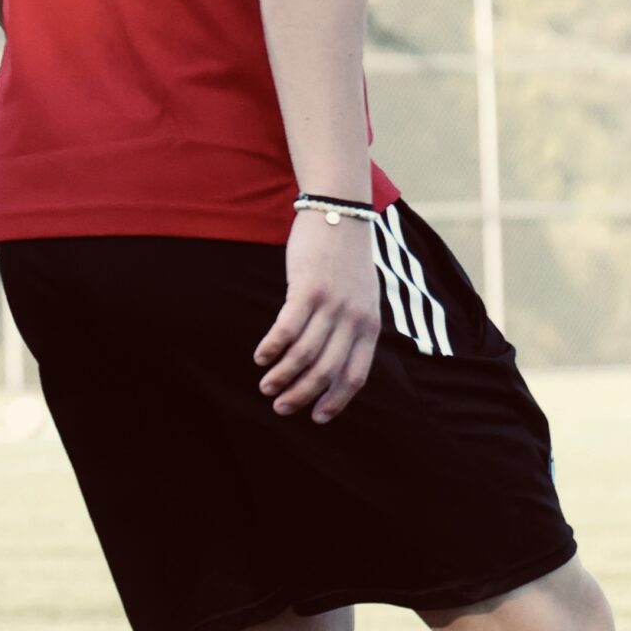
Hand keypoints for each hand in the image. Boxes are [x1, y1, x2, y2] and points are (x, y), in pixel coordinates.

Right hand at [255, 214, 380, 422]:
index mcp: (369, 325)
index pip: (355, 375)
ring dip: (282, 375)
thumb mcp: (363, 295)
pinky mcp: (307, 289)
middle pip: (327, 371)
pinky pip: (287, 328)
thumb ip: (354, 327)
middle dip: (302, 395)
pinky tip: (260, 357)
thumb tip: (336, 361)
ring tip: (265, 386)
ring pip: (304, 354)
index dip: (336, 401)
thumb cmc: (346, 259)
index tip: (317, 418)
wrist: (340, 212)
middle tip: (281, 407)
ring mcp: (331, 304)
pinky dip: (272, 348)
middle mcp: (353, 318)